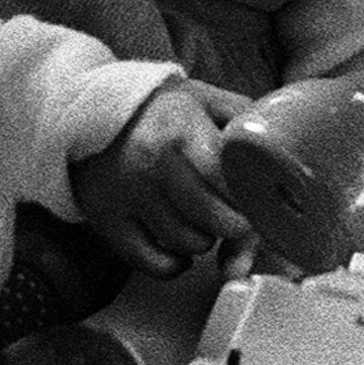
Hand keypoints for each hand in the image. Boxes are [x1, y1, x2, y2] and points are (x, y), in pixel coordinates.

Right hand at [71, 80, 254, 277]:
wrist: (85, 109)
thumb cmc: (158, 109)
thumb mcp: (205, 100)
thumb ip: (244, 125)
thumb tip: (278, 165)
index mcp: (184, 133)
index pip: (233, 185)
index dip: (253, 199)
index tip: (257, 200)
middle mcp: (156, 166)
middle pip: (218, 222)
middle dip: (234, 223)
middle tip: (231, 212)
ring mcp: (129, 197)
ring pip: (190, 245)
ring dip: (205, 240)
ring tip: (201, 218)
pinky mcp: (107, 221)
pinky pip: (153, 264)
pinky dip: (174, 264)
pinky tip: (179, 249)